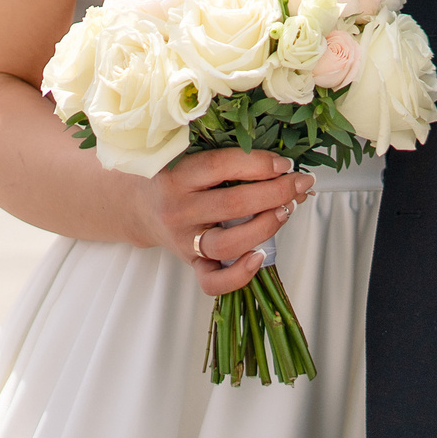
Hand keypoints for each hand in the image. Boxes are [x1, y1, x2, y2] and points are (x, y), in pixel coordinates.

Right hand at [146, 147, 311, 297]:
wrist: (137, 205)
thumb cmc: (172, 175)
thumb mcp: (188, 156)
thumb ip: (227, 158)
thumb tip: (282, 167)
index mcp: (176, 175)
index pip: (222, 166)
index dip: (259, 164)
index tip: (284, 164)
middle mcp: (178, 209)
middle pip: (233, 204)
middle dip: (275, 193)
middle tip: (299, 184)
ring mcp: (184, 240)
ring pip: (228, 243)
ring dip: (265, 227)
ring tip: (286, 211)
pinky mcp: (190, 263)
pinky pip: (213, 281)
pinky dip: (239, 275)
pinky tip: (259, 257)